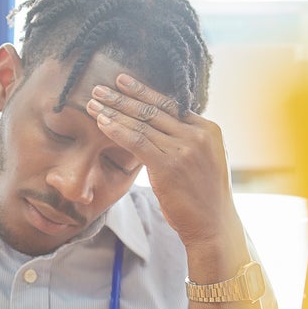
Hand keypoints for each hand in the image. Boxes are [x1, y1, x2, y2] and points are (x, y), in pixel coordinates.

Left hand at [86, 73, 241, 248]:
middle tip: (100, 88)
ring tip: (94, 102)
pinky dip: (116, 129)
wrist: (213, 226)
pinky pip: (137, 141)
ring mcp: (185, 148)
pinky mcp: (169, 164)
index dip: (143, 91)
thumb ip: (183, 141)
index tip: (123, 81)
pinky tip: (101, 122)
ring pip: (142, 123)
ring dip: (114, 111)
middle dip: (123, 97)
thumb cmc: (203, 197)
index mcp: (208, 129)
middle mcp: (198, 134)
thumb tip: (156, 129)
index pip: (170, 104)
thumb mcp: (201, 161)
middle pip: (154, 109)